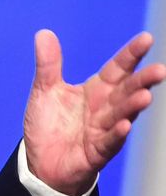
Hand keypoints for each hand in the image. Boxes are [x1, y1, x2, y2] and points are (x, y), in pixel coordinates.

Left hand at [23, 29, 165, 195]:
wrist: (40, 161)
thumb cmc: (49, 125)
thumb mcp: (45, 90)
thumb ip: (48, 64)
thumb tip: (44, 33)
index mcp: (96, 90)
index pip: (117, 69)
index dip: (131, 54)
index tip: (146, 39)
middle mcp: (105, 108)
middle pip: (127, 90)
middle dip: (143, 80)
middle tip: (159, 69)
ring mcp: (104, 130)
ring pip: (123, 115)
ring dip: (133, 106)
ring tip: (145, 96)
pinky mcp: (97, 151)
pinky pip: (109, 141)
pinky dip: (117, 133)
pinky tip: (124, 125)